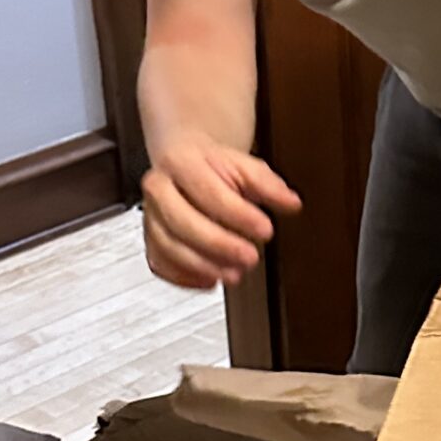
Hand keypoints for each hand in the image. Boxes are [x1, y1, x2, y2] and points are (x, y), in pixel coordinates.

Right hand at [141, 139, 301, 289]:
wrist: (184, 163)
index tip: (265, 229)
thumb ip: (268, 184)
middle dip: (219, 245)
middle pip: (182, 223)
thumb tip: (290, 202)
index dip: (238, 216)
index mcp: (180, 162)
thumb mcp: (244, 166)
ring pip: (168, 248)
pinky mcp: (150, 241)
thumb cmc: (213, 167)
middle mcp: (158, 189)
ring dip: (204, 266)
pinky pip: (161, 265)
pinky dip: (186, 277)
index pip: (208, 193)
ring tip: (235, 274)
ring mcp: (151, 217)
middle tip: (250, 257)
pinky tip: (211, 279)